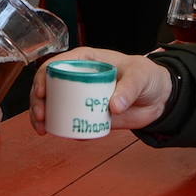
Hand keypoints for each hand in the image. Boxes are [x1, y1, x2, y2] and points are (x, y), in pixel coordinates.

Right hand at [30, 48, 173, 134]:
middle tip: (41, 116)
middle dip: (38, 101)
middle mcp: (79, 78)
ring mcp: (81, 97)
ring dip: (43, 117)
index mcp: (87, 61)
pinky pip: (70, 122)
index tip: (41, 92)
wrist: (157, 98)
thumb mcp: (140, 76)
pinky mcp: (88, 115)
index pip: (58, 64)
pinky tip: (63, 134)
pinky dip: (63, 129)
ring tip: (43, 129)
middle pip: (48, 86)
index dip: (44, 76)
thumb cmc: (146, 76)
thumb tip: (113, 106)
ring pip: (54, 105)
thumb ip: (129, 89)